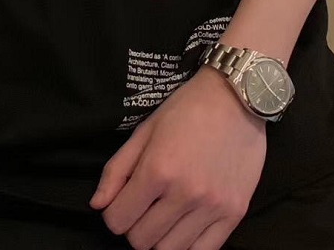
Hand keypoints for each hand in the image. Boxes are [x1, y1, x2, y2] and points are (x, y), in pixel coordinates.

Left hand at [90, 66, 265, 249]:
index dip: (113, 214)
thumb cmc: (186, 109)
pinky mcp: (235, 213)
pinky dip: (186, 245)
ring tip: (163, 215)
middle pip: (141, 240)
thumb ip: (117, 169)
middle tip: (142, 207)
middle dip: (134, 226)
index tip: (120, 203)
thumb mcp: (144, 131)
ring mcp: (212, 206)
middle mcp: (185, 193)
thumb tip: (97, 204)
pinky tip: (183, 226)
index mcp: (157, 169)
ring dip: (159, 238)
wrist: (235, 99)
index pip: (118, 220)